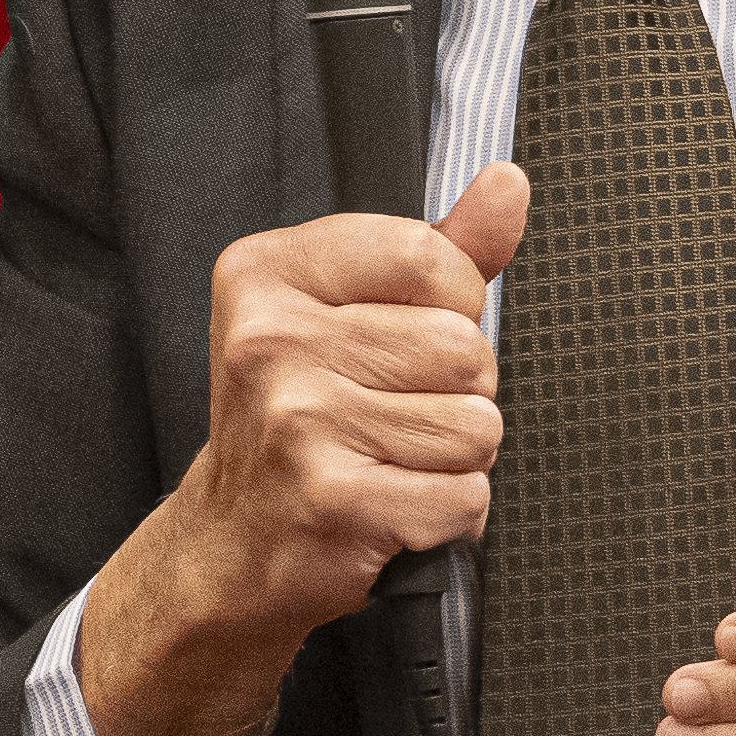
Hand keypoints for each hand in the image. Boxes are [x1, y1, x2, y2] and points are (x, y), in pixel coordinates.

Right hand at [79, 166, 527, 735]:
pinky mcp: (330, 499)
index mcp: (267, 273)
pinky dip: (448, 516)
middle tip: (384, 421)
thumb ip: (438, 250)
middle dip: (454, 394)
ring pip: (475, 425)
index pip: (431, 257)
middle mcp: (271, 340)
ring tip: (387, 466)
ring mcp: (297, 420)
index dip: (448, 310)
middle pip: (465, 347)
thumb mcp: (350, 316)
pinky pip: (464, 496)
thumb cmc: (298, 425)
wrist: (227, 551)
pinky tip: (389, 511)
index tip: (394, 347)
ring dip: (452, 460)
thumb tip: (508, 184)